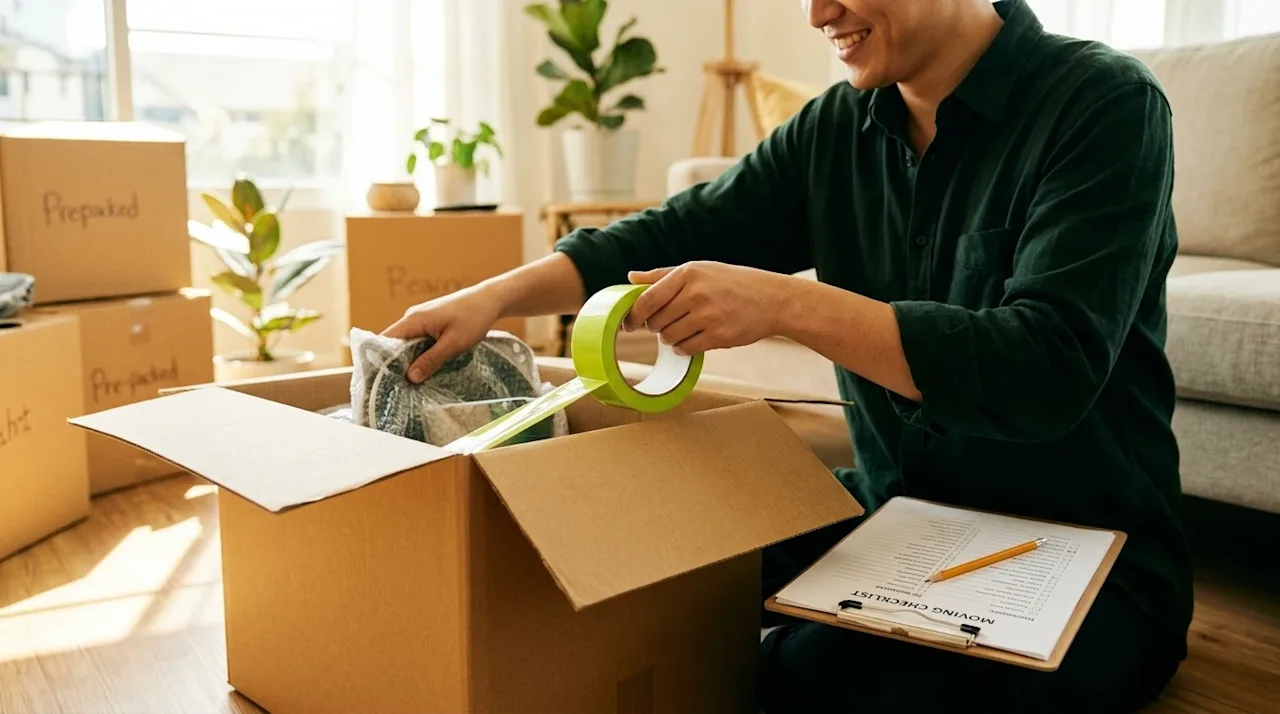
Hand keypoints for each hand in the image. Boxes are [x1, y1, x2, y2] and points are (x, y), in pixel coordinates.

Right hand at [380, 284, 502, 382]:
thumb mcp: (453, 344)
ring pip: (407, 343)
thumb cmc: (473, 318)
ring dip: (408, 360)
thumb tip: (410, 377)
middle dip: (394, 364)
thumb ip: (431, 360)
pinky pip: (417, 340)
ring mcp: (421, 319)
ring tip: (409, 383)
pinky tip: (424, 368)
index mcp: (414, 320)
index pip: (384, 340)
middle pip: (394, 344)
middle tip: (396, 388)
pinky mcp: (430, 322)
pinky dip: (418, 354)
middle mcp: (412, 318)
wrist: (490, 299)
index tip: (379, 380)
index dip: (379, 359)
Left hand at [624, 261, 787, 355]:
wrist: (771, 299)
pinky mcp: (719, 335)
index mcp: (687, 273)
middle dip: (655, 327)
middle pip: (655, 321)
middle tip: (666, 323)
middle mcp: (696, 293)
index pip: (647, 299)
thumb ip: (663, 275)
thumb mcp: (699, 270)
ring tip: (683, 330)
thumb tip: (632, 278)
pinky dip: (684, 349)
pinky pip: (686, 349)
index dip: (633, 315)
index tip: (629, 323)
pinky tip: (692, 340)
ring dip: (670, 339)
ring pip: (669, 338)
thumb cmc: (732, 282)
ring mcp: (708, 315)